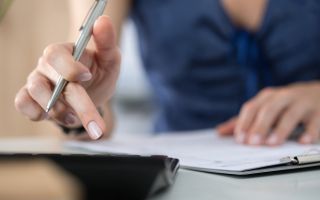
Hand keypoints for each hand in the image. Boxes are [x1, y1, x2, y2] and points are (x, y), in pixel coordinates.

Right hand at [15, 16, 120, 139]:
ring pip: (34, 92)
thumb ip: (107, 42)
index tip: (87, 77)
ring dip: (57, 110)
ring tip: (75, 118)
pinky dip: (34, 113)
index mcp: (65, 52)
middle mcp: (48, 65)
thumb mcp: (110, 59)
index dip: (69, 67)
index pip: (56, 54)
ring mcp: (38, 81)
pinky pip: (22, 104)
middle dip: (76, 103)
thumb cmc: (99, 72)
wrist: (94, 92)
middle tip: (96, 125)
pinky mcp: (33, 99)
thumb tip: (103, 20)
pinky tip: (52, 117)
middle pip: (50, 79)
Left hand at [217, 82, 319, 144]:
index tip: (239, 139)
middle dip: (259, 126)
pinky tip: (302, 141)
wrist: (318, 94)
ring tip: (272, 143)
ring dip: (281, 129)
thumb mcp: (264, 108)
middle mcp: (284, 97)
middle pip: (268, 110)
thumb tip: (219, 132)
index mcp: (267, 97)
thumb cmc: (285, 104)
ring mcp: (302, 103)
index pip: (252, 108)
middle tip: (253, 143)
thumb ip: (244, 120)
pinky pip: (315, 121)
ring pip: (291, 114)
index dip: (244, 123)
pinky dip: (310, 131)